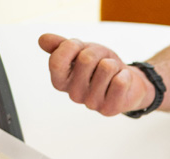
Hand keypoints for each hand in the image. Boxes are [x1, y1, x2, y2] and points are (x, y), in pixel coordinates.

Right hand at [38, 34, 152, 115]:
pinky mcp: (109, 109)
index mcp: (60, 81)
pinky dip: (125, 74)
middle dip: (98, 52)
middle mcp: (73, 95)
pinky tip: (121, 80)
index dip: (70, 46)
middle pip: (86, 59)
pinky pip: (120, 82)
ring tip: (111, 72)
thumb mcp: (80, 50)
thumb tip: (42, 39)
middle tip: (101, 61)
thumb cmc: (99, 65)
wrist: (127, 83)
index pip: (56, 62)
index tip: (79, 45)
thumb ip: (60, 45)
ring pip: (106, 67)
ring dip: (113, 63)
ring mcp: (91, 104)